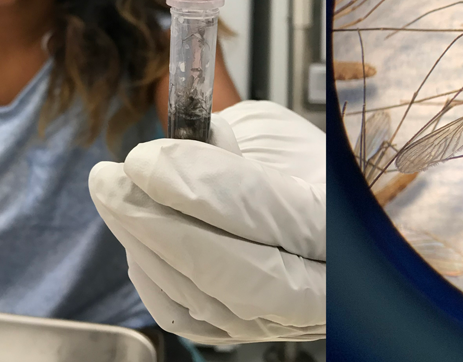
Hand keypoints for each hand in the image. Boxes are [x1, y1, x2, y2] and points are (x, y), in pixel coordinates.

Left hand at [90, 100, 324, 343]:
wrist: (344, 209)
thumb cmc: (314, 164)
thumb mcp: (284, 133)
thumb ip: (234, 142)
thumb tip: (174, 153)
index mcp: (351, 221)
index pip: (272, 216)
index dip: (200, 188)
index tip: (146, 160)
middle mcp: (332, 282)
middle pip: (240, 273)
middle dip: (160, 227)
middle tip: (111, 183)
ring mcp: (296, 316)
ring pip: (211, 303)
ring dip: (147, 248)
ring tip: (114, 197)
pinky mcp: (259, 329)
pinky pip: (198, 321)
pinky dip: (157, 283)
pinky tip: (137, 243)